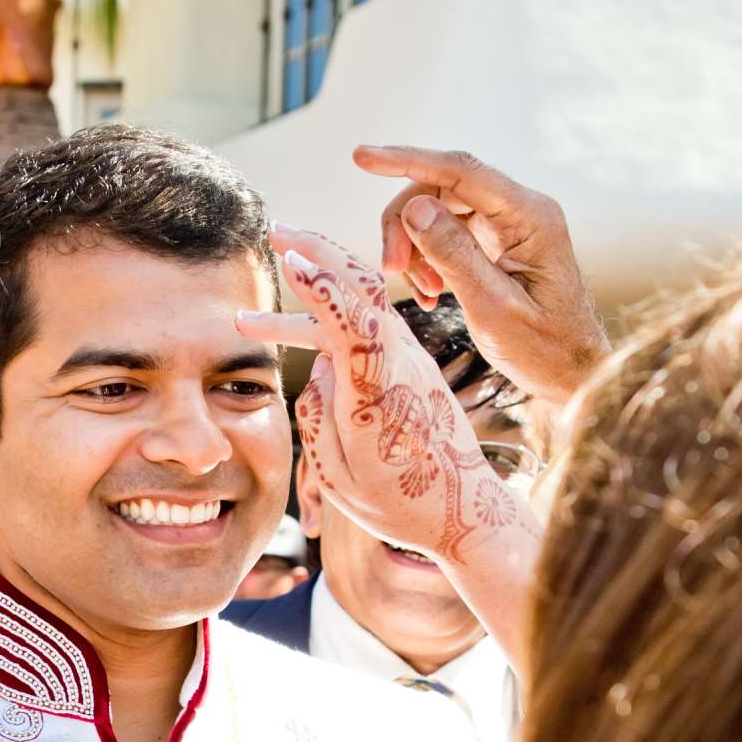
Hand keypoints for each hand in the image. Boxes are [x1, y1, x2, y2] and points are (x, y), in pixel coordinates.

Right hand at [239, 227, 524, 566]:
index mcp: (383, 392)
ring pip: (364, 300)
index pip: (355, 325)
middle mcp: (401, 363)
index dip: (324, 291)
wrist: (465, 513)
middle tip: (275, 229)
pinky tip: (304, 318)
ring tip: (276, 272)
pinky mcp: (409, 364)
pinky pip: (369, 322)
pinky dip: (336, 306)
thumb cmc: (405, 507)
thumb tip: (314, 369)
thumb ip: (319, 419)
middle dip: (319, 250)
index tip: (294, 263)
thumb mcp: (346, 479)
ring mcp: (408, 359)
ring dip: (321, 276)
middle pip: (363, 288)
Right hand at [355, 144, 609, 407]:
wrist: (572, 374)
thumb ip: (454, 254)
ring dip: (415, 248)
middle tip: (389, 270)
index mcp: (530, 216)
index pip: (460, 171)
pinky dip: (427, 260)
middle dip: (406, 225)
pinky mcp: (496, 243)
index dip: (407, 160)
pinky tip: (428, 293)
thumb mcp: (492, 307)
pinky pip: (447, 234)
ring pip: (438, 211)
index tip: (362, 157)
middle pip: (441, 189)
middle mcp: (520, 210)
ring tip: (420, 291)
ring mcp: (508, 226)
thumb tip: (414, 205)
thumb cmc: (543, 349)